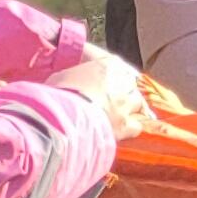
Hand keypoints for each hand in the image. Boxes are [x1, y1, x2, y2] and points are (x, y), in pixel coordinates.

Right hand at [49, 48, 164, 136]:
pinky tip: (122, 131)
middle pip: (131, 85)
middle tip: (112, 101)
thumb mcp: (61, 77)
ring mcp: (124, 104)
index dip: (114, 78)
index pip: (119, 68)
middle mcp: (120, 82)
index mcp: (107, 66)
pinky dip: (132, 128)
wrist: (63, 115)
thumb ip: (72, 77)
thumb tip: (68, 83)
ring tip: (118, 116)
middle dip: (124, 93)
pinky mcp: (125, 124)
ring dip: (130, 109)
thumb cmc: (59, 93)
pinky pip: (137, 126)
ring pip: (138, 104)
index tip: (107, 85)